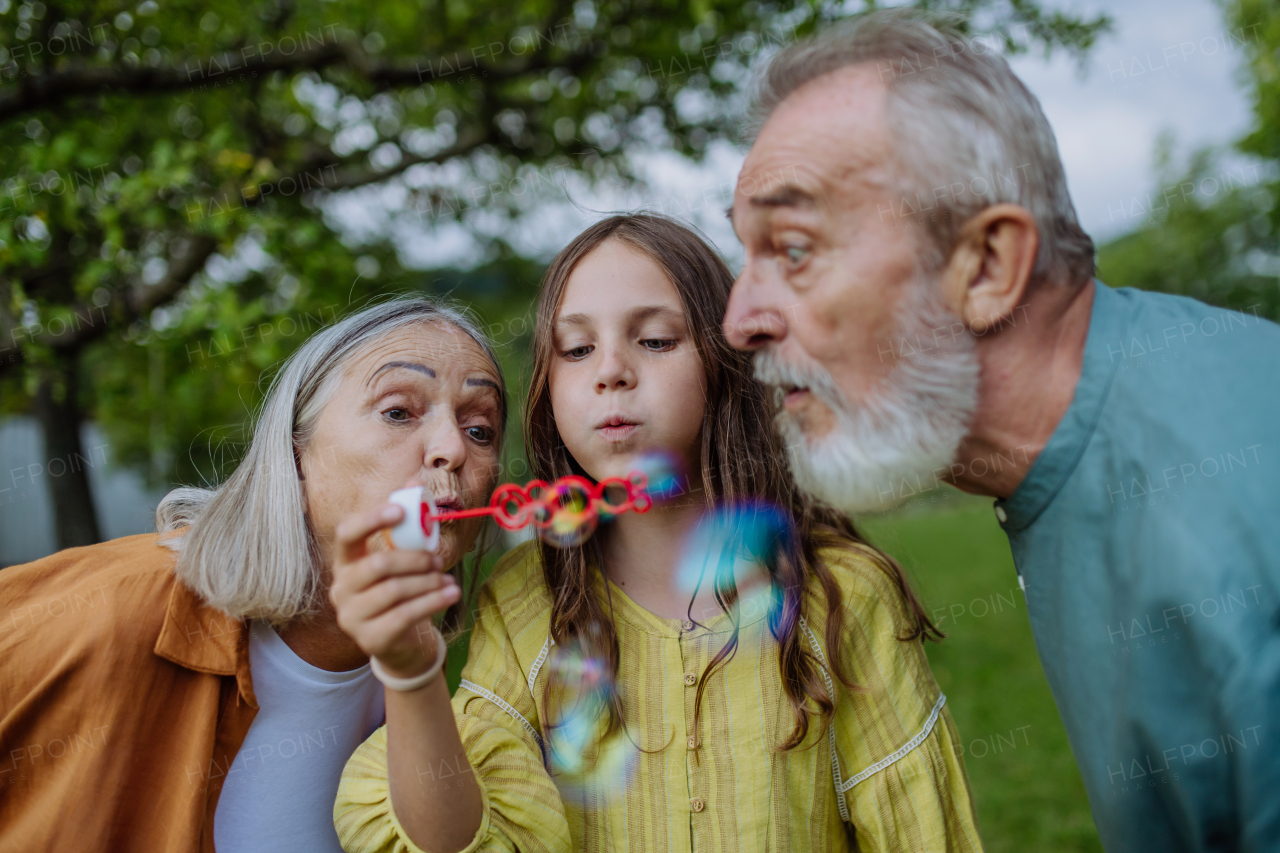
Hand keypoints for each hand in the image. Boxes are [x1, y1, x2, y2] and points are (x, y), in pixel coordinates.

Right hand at [330, 503, 460, 678]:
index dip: (371, 520)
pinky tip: (451, 594)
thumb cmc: (402, 591)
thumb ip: (406, 525)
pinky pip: (405, 615)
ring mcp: (352, 616)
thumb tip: (413, 484)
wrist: (401, 642)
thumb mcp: (402, 558)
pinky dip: (433, 601)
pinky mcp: (370, 639)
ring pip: (394, 591)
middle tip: (436, 559)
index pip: (347, 534)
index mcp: (346, 562)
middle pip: (378, 564)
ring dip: (428, 582)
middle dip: (414, 559)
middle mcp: (341, 588)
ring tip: (448, 580)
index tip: (400, 512)